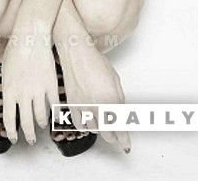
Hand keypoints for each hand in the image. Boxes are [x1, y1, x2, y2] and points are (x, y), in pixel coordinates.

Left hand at [2, 32, 58, 144]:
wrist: (31, 37)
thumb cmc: (15, 49)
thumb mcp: (5, 70)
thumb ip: (8, 86)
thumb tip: (11, 96)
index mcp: (9, 91)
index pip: (9, 119)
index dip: (12, 131)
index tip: (14, 138)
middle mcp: (23, 94)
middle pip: (26, 122)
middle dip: (28, 134)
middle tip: (31, 139)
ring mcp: (38, 90)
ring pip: (40, 116)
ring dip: (41, 123)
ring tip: (42, 125)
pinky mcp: (51, 85)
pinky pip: (54, 104)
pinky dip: (55, 113)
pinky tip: (56, 116)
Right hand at [57, 38, 131, 152]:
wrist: (76, 53)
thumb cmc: (96, 62)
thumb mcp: (115, 80)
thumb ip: (119, 100)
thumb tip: (121, 115)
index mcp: (111, 98)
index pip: (120, 127)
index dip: (124, 139)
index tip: (126, 145)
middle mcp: (96, 105)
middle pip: (108, 132)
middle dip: (114, 137)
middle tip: (118, 137)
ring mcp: (82, 106)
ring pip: (94, 129)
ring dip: (101, 130)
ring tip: (104, 125)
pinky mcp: (71, 104)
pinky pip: (79, 124)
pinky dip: (86, 126)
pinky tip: (90, 122)